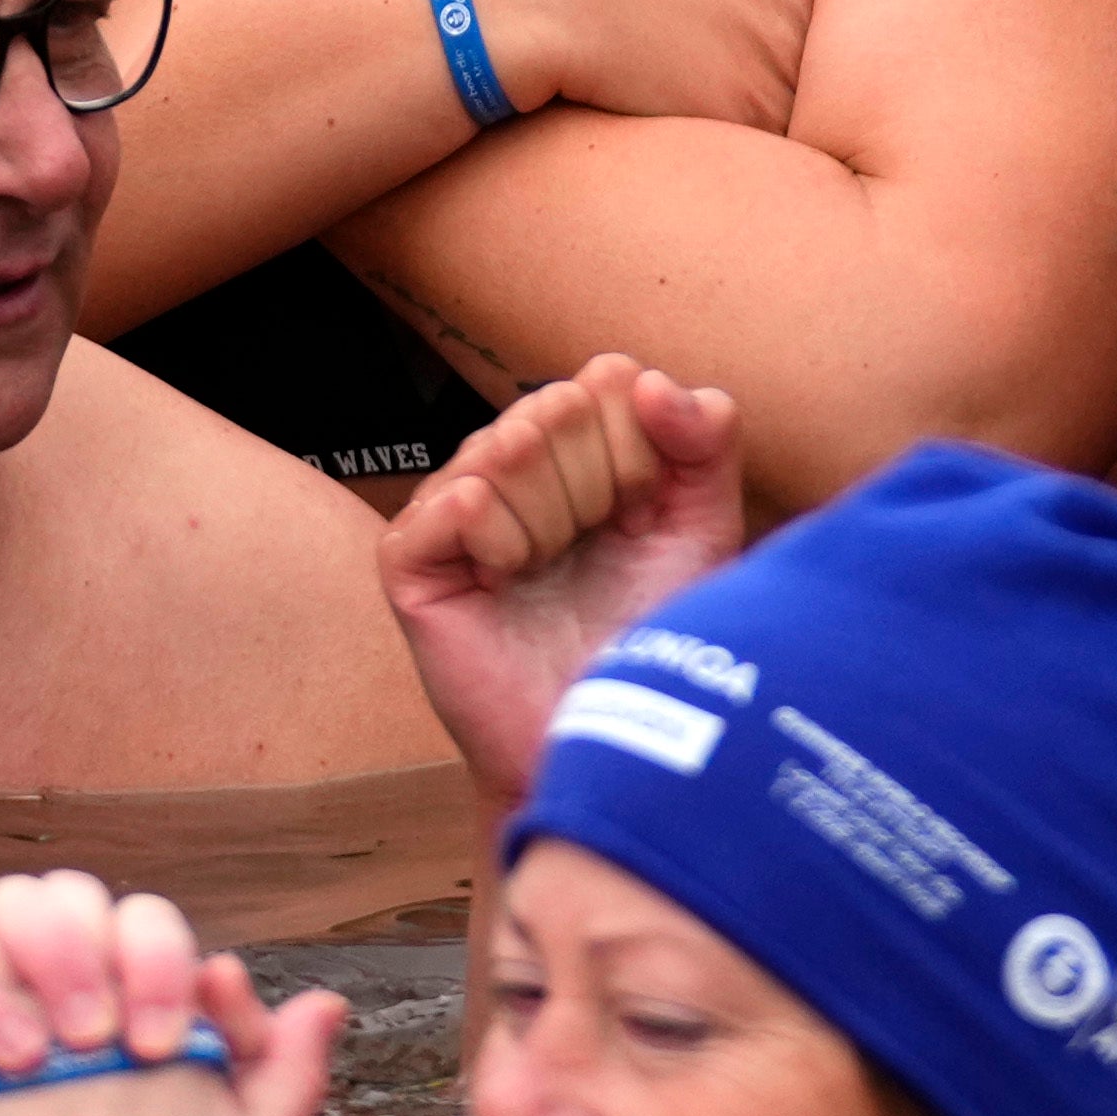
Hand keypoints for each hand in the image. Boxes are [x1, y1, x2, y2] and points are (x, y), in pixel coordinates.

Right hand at [0, 874, 337, 1115]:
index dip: (148, 952)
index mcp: (99, 987)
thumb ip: (278, 1080)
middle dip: (60, 949)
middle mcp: (19, 993)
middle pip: (15, 898)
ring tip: (24, 1067)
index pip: (114, 910)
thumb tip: (324, 1003)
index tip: (168, 1042)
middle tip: (93, 1040)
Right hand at [379, 356, 750, 801]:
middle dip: (599, 488)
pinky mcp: (410, 557)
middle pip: (557, 406)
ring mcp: (452, 503)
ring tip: (549, 574)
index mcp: (574, 442)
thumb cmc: (649, 637)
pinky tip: (507, 581)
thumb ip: (706, 440)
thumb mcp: (704, 530)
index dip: (642, 452)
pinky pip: (460, 500)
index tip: (644, 517)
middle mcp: (507, 460)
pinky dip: (501, 541)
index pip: (607, 379)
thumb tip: (645, 379)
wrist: (605, 736)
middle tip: (594, 552)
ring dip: (553, 522)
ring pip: (508, 448)